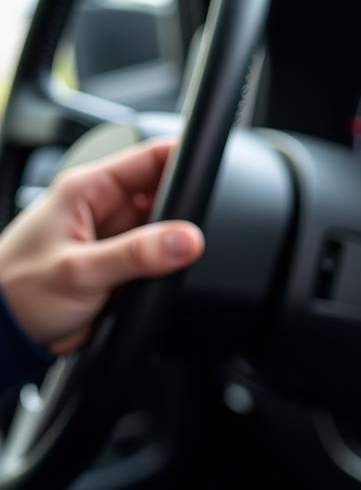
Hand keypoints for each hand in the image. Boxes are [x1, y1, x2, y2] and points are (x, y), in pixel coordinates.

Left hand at [0, 139, 204, 353]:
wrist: (9, 331)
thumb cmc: (20, 290)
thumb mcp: (82, 270)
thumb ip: (138, 254)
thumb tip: (187, 239)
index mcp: (89, 190)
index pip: (150, 158)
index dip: (184, 160)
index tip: (211, 178)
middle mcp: (105, 209)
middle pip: (166, 196)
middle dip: (185, 214)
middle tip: (194, 237)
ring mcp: (117, 239)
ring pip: (167, 231)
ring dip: (177, 245)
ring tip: (176, 261)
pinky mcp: (125, 267)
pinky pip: (160, 260)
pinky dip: (170, 268)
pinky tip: (167, 278)